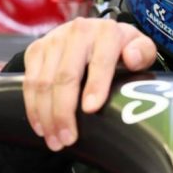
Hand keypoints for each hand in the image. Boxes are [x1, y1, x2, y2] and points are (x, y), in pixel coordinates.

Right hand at [24, 18, 156, 151]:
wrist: (93, 33)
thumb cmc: (120, 48)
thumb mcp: (140, 47)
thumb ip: (143, 52)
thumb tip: (132, 58)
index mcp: (107, 32)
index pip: (100, 60)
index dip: (96, 85)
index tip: (91, 110)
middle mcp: (78, 32)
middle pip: (65, 76)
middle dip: (64, 112)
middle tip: (68, 139)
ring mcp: (54, 40)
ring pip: (43, 82)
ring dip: (47, 116)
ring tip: (55, 140)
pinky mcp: (36, 49)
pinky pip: (28, 82)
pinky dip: (33, 108)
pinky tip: (41, 127)